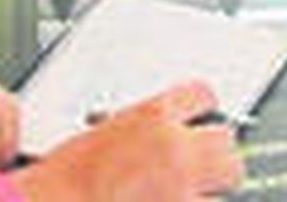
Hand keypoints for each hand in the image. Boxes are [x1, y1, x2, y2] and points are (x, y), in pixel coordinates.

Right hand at [17, 82, 243, 201]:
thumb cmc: (60, 182)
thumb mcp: (98, 136)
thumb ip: (138, 133)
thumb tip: (161, 140)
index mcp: (151, 116)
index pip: (203, 96)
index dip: (205, 109)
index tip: (206, 117)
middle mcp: (174, 148)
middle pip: (226, 141)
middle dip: (218, 156)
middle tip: (208, 168)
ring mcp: (181, 189)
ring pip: (227, 184)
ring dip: (210, 194)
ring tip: (192, 198)